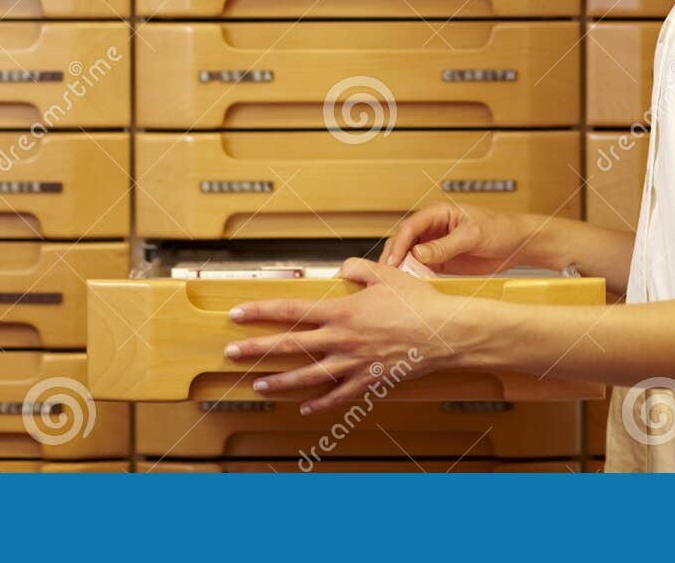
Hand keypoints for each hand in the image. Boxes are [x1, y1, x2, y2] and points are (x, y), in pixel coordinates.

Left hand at [222, 257, 468, 414]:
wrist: (443, 333)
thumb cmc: (418, 302)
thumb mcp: (386, 274)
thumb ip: (358, 269)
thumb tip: (342, 269)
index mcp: (342, 311)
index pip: (290, 311)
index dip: (260, 312)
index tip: (237, 314)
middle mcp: (341, 339)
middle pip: (289, 346)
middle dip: (256, 349)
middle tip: (230, 353)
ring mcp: (353, 364)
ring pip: (306, 376)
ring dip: (279, 381)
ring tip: (257, 385)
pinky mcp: (368, 381)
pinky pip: (337, 396)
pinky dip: (319, 403)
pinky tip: (304, 406)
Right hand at [379, 203, 538, 273]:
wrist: (517, 244)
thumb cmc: (499, 229)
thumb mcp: (472, 235)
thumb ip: (445, 245)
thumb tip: (418, 254)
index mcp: (437, 212)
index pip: (409, 227)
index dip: (398, 245)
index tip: (392, 263)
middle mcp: (431, 228)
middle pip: (404, 242)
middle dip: (394, 258)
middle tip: (387, 278)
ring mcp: (434, 245)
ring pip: (409, 257)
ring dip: (402, 270)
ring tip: (397, 286)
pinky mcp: (440, 261)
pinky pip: (421, 269)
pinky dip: (415, 278)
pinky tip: (412, 289)